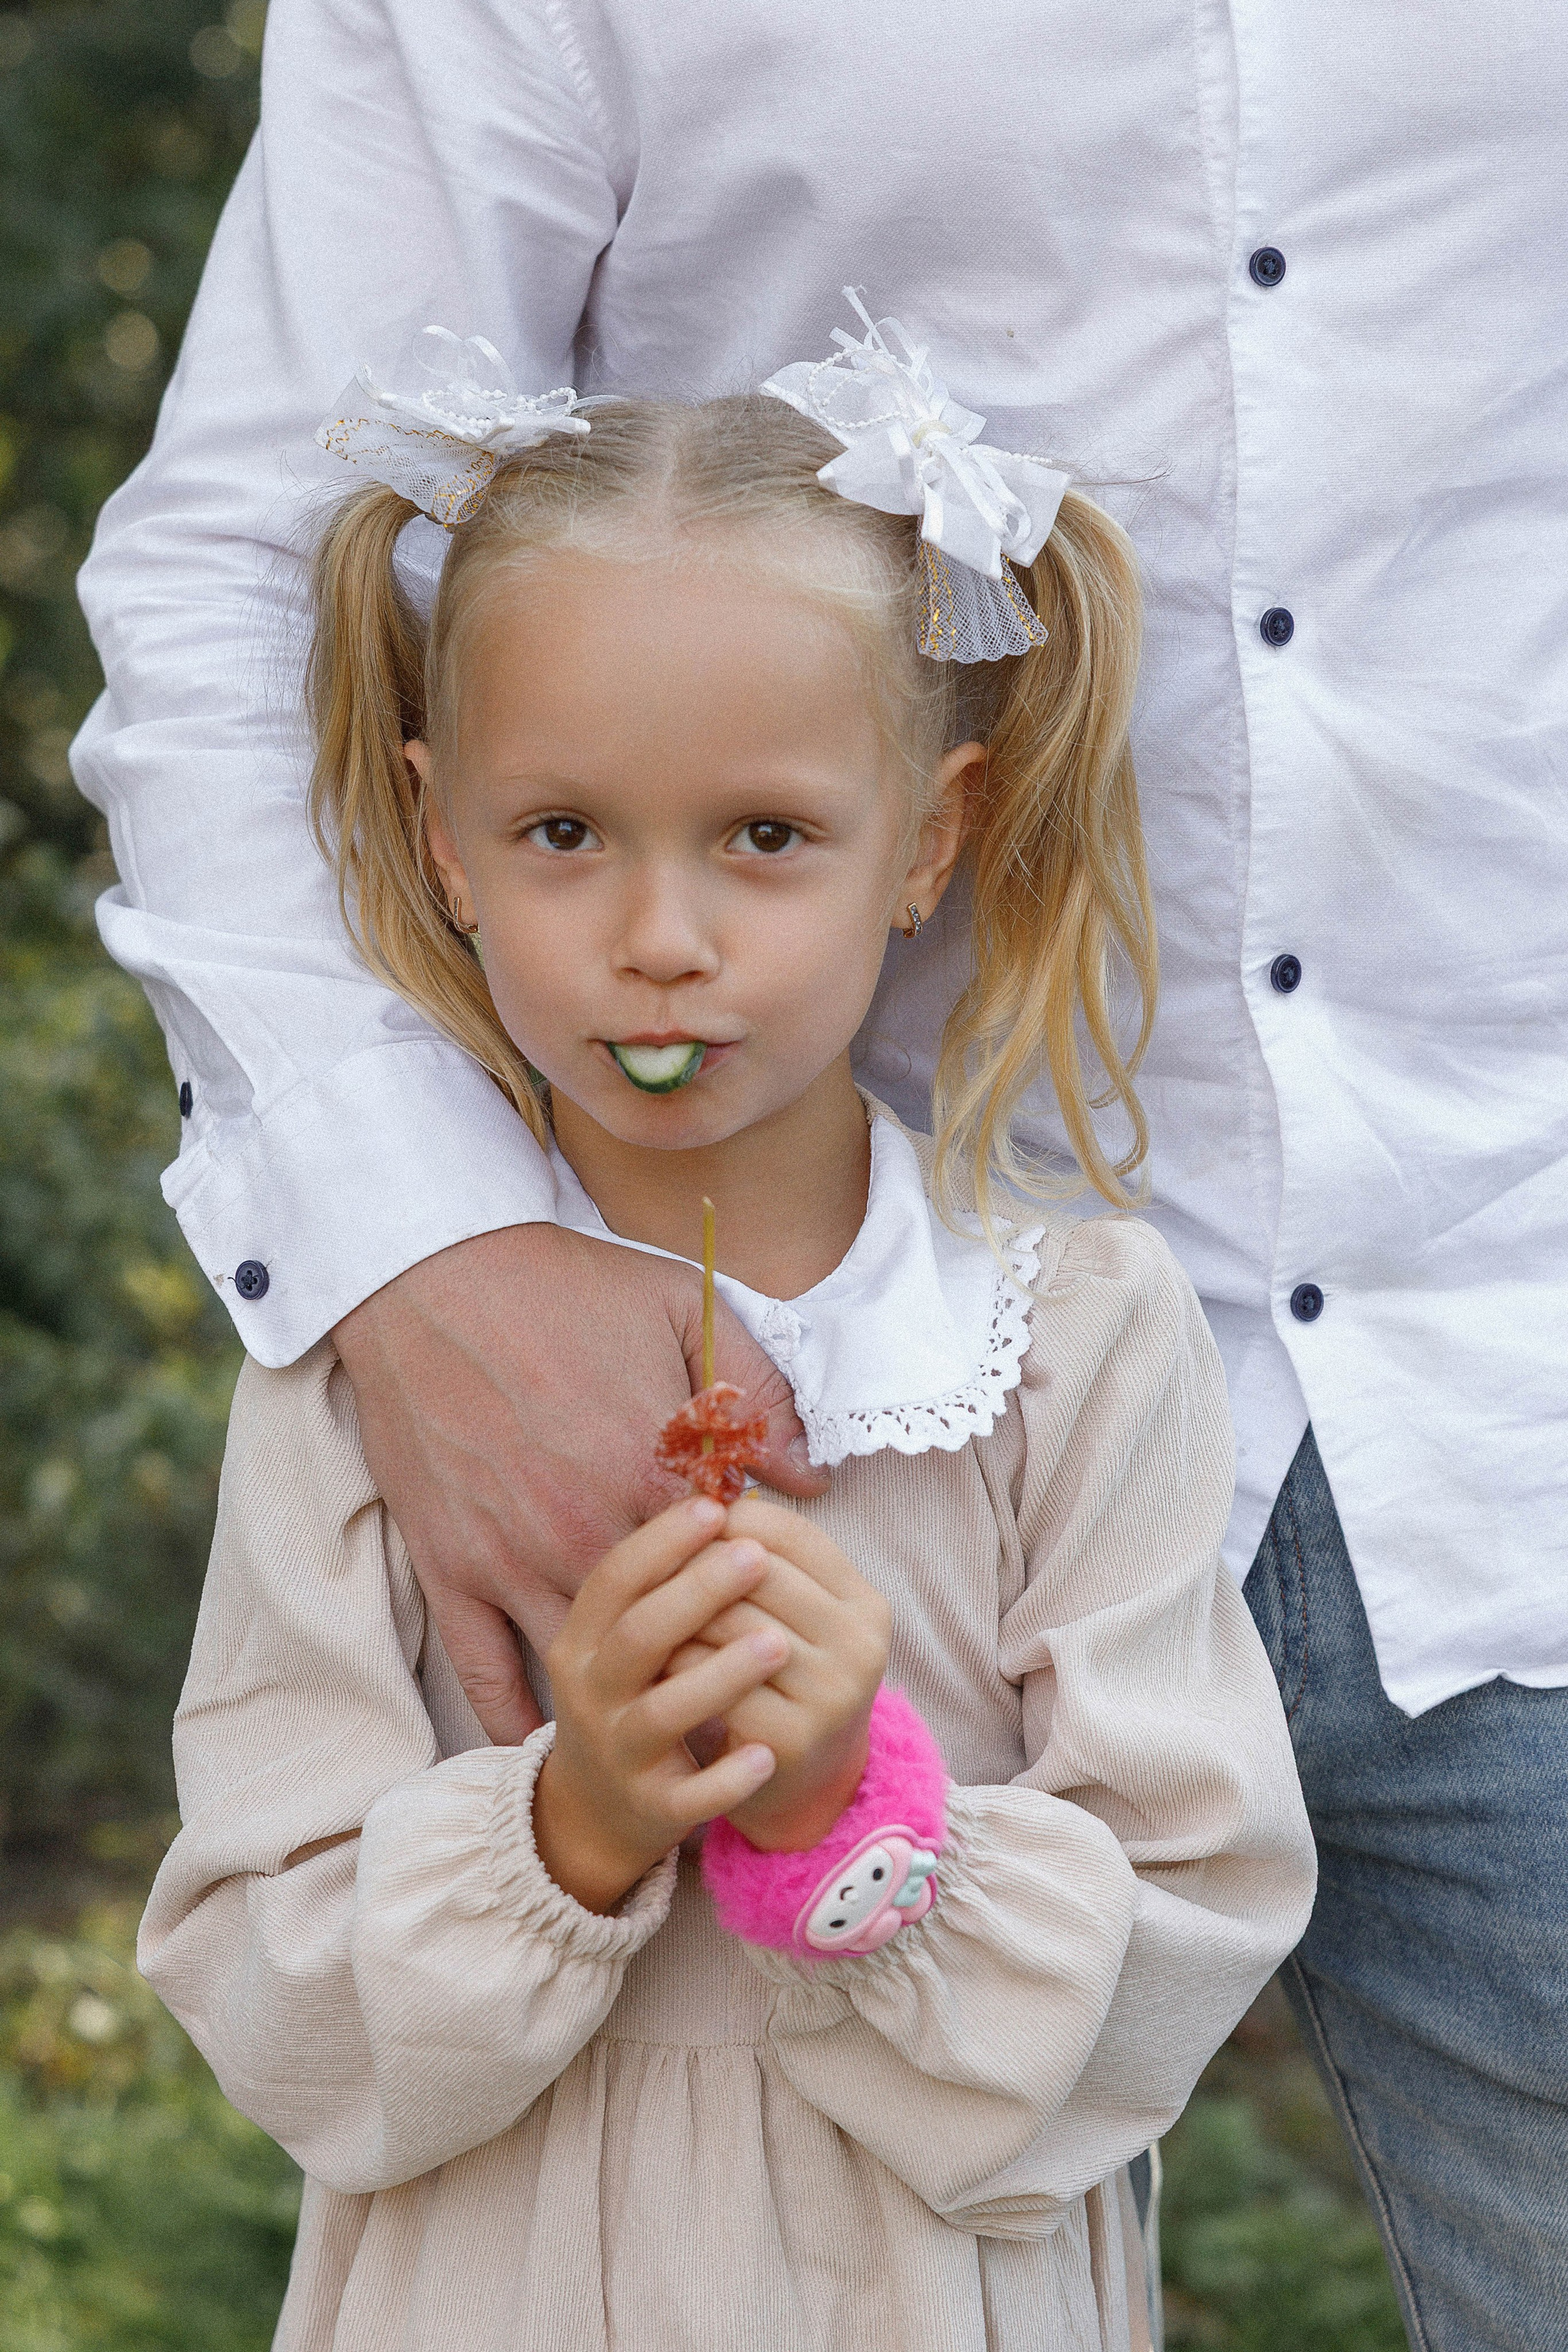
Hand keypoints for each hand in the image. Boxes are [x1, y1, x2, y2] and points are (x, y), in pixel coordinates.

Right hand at [333, 1225, 829, 1743]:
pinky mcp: (450, 1569)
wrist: (431, 1281)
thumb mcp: (683, 1309)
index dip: (753, 1585)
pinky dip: (513, 1714)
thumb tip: (811, 1474)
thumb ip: (757, 1390)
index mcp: (647, 1474)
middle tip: (735, 1669)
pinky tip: (545, 1739)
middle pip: (667, 1629)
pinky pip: (482, 1668)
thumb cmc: (565, 1287)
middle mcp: (582, 1534)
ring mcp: (510, 1560)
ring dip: (631, 1693)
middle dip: (705, 1653)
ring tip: (666, 1713)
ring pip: (587, 1660)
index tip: (770, 1592)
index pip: (726, 1564)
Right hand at [533, 1496, 785, 1910]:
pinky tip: (766, 1753)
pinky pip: (686, 1796)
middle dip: (697, 1593)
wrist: (594, 1810)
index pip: (613, 1580)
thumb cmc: (628, 1694)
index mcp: (580, 1640)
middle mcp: (588, 1693)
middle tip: (755, 1557)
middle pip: (637, 1635)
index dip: (662, 1542)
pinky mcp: (648, 1806)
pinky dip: (725, 1778)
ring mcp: (616, 1752)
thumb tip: (721, 1495)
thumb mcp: (622, 1635)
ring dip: (719, 1677)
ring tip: (777, 1645)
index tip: (715, 1508)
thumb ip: (658, 1579)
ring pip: (660, 1712)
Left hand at [666, 1497, 890, 1851]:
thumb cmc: (785, 1680)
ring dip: (678, 1614)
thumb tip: (709, 1492)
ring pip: (730, 1622)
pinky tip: (660, 1666)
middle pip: (756, 1569)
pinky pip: (713, 1681)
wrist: (799, 1784)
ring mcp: (832, 1694)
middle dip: (696, 1564)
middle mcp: (861, 1644)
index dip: (727, 1519)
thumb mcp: (796, 1616)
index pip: (787, 1531)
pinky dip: (678, 1665)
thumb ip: (766, 1560)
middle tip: (655, 1568)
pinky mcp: (793, 1738)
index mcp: (866, 1603)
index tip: (689, 1524)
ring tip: (649, 1613)